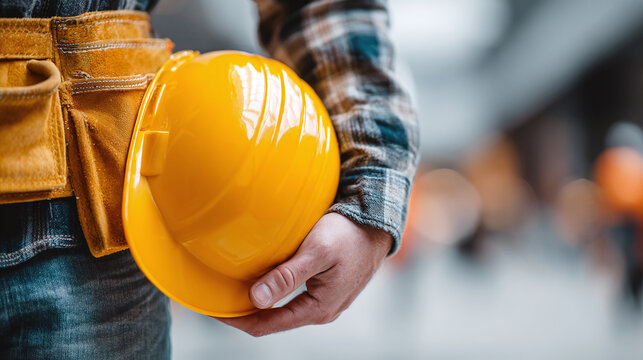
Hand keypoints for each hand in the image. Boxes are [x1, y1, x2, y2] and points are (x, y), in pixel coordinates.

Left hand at [215, 212, 392, 336]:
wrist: (377, 224)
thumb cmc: (350, 234)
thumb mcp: (316, 252)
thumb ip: (287, 277)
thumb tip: (256, 299)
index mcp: (318, 308)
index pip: (266, 325)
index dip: (236, 320)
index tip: (212, 308)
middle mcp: (320, 310)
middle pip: (273, 320)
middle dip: (244, 310)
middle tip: (217, 296)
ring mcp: (324, 300)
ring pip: (282, 307)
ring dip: (259, 299)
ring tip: (234, 286)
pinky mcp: (325, 288)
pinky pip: (293, 296)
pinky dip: (273, 289)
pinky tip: (262, 276)